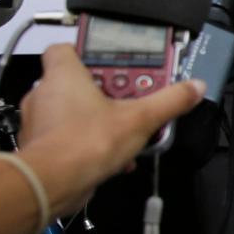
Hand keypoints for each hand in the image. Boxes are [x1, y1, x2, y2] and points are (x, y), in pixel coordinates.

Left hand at [18, 45, 204, 214]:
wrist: (51, 185)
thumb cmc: (84, 143)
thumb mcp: (140, 118)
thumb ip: (169, 101)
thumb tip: (194, 87)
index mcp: (63, 74)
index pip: (64, 48)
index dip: (88, 53)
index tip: (113, 63)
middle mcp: (44, 94)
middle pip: (76, 82)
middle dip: (105, 91)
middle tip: (130, 98)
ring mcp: (39, 122)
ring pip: (72, 112)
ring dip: (97, 118)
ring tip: (125, 129)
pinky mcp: (39, 148)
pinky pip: (67, 137)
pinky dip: (87, 142)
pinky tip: (113, 155)